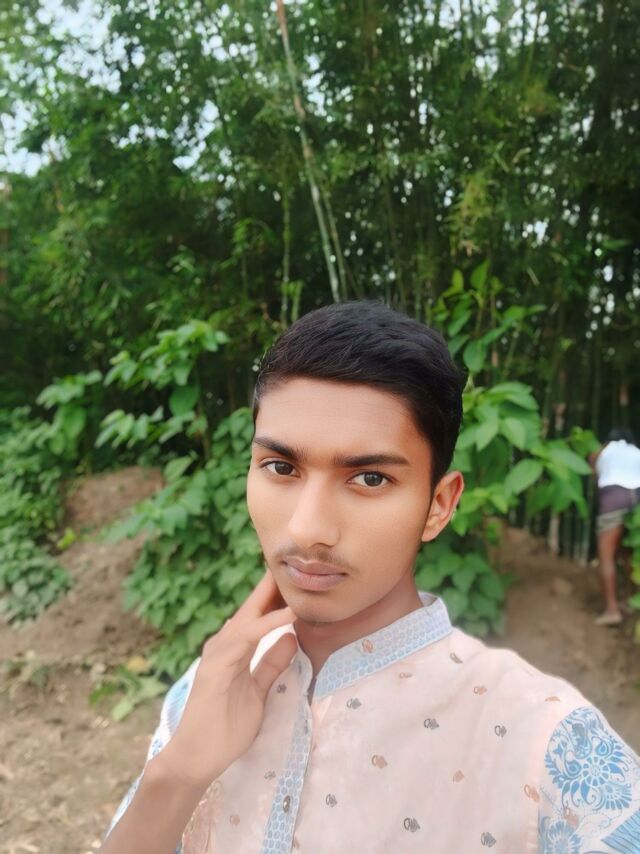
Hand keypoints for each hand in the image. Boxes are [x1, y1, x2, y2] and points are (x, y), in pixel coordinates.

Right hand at [156, 570, 296, 789]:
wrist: (197, 757)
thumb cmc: (225, 727)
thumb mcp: (259, 692)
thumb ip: (272, 664)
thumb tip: (292, 637)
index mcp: (236, 648)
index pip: (260, 615)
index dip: (278, 595)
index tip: (300, 575)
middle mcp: (225, 643)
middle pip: (254, 607)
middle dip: (274, 585)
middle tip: (297, 560)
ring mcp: (219, 652)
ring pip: (250, 616)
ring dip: (274, 597)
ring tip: (298, 577)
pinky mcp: (217, 665)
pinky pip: (247, 638)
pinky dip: (268, 624)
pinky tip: (288, 615)